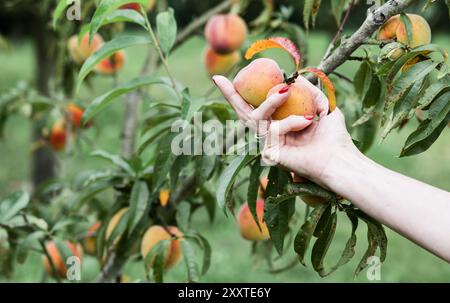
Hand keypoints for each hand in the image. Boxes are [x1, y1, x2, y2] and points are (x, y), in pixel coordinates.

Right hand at [212, 75, 357, 187]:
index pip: (256, 106)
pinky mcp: (270, 152)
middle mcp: (270, 133)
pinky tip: (306, 121)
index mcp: (280, 123)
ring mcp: (268, 143)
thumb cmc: (334, 136)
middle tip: (218, 79)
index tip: (224, 78)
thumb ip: (309, 91)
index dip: (241, 93)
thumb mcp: (323, 106)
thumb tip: (295, 77)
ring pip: (254, 118)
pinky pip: (273, 129)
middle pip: (243, 112)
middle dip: (229, 95)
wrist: (339, 159)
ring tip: (285, 91)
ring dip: (269, 102)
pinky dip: (290, 122)